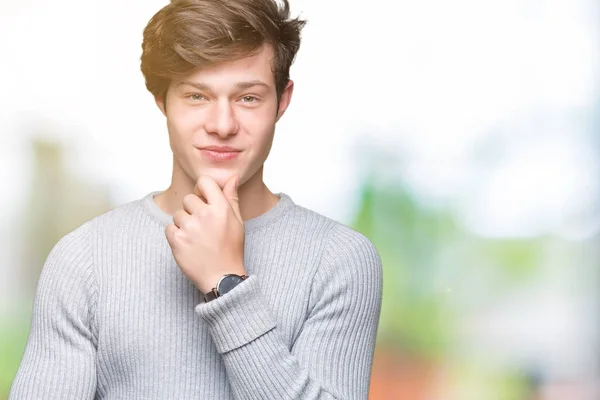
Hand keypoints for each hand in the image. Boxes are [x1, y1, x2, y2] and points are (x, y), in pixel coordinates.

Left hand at [165, 174, 245, 293]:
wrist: (222, 277)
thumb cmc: (231, 250)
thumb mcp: (237, 222)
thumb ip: (231, 198)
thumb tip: (232, 178)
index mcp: (221, 208)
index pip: (204, 181)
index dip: (201, 189)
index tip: (203, 199)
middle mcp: (205, 215)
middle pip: (188, 199)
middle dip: (193, 210)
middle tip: (202, 227)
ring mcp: (189, 227)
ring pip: (178, 214)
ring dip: (184, 224)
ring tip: (196, 238)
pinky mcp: (177, 240)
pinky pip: (169, 228)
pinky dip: (175, 235)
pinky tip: (188, 244)